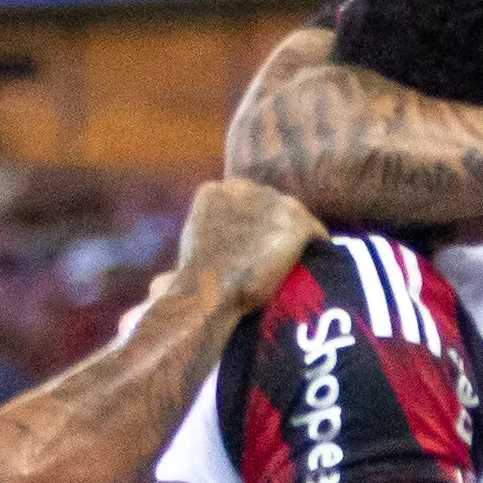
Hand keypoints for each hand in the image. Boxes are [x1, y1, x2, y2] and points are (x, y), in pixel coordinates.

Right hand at [176, 179, 325, 309]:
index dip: (252, 224)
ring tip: (302, 258)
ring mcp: (271, 202)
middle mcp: (243, 188)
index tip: (255, 246)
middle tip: (278, 255)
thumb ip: (194, 247)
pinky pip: (315, 231)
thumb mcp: (184, 257)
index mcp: (212, 192)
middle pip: (269, 203)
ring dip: (296, 235)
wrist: (211, 293)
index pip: (242, 201)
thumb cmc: (192, 285)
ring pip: (292, 216)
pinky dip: (319, 244)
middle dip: (273, 226)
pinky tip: (321, 259)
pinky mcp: (294, 220)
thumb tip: (161, 283)